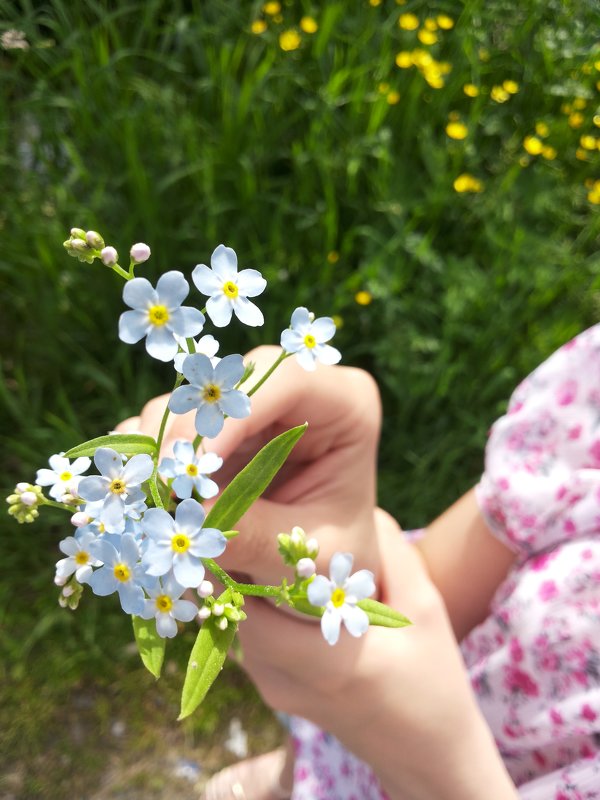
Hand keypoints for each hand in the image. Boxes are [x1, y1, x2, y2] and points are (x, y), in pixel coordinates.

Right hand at [117, 345, 384, 586]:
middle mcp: (292, 395)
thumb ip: (256, 533)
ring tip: (153, 503)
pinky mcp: (209, 431)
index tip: (193, 465)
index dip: (235, 414)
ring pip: (186, 402)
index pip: (289, 380)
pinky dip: (148, 462)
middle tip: (161, 489)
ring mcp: (245, 409)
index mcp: (345, 406)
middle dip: (187, 435)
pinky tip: (146, 499)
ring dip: (161, 452)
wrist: (316, 573)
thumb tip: (191, 513)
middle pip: (228, 384)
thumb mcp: (305, 552)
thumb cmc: (331, 556)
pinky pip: (164, 427)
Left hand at [237, 509, 517, 799]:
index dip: (247, 558)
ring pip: (241, 626)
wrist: (428, 753)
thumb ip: (388, 551)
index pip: (254, 605)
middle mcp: (291, 682)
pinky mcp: (278, 695)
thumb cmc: (433, 675)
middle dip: (247, 566)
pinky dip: (259, 611)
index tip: (255, 518)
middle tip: (263, 523)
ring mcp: (278, 693)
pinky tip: (283, 585)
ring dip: (250, 588)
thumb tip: (353, 503)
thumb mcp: (424, 606)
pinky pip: (252, 642)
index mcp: (329, 661)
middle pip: (240, 612)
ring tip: (270, 548)